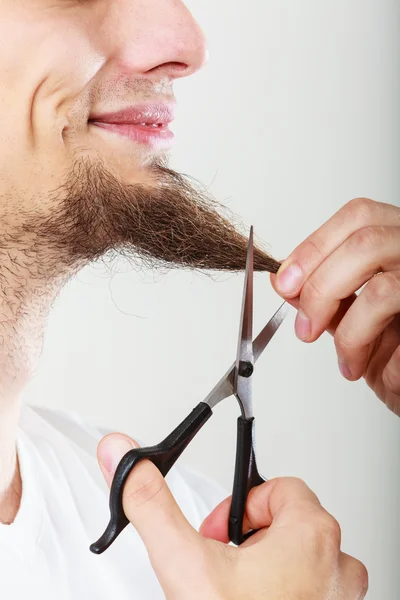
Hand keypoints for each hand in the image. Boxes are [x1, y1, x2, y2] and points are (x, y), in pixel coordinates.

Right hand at [97, 434, 367, 599]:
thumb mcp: (184, 561)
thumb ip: (152, 503)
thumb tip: (125, 458)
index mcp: (311, 533)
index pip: (279, 487)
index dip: (239, 505)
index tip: (217, 532)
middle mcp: (335, 562)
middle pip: (290, 518)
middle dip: (249, 536)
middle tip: (224, 564)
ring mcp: (337, 595)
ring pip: (303, 555)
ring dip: (270, 564)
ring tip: (239, 588)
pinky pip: (312, 587)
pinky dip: (284, 589)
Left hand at [272, 198, 399, 415]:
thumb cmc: (398, 350)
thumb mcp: (354, 317)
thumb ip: (324, 293)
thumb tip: (283, 278)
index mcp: (399, 241)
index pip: (358, 216)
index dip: (315, 246)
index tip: (286, 282)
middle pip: (365, 242)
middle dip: (320, 287)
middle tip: (306, 326)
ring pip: (381, 287)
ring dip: (349, 331)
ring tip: (346, 358)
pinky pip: (396, 328)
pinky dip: (366, 349)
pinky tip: (360, 365)